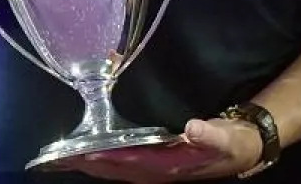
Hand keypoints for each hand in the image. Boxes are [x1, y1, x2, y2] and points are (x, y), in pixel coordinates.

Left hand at [58, 118, 265, 181]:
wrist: (242, 149)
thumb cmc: (233, 143)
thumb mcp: (227, 138)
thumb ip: (210, 135)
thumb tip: (192, 128)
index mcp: (171, 166)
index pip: (132, 163)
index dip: (107, 158)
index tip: (83, 152)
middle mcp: (157, 171)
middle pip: (116, 170)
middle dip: (88, 163)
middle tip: (58, 156)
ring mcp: (154, 169)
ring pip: (116, 170)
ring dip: (91, 164)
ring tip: (64, 157)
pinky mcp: (154, 163)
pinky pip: (123, 163)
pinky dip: (104, 159)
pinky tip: (90, 154)